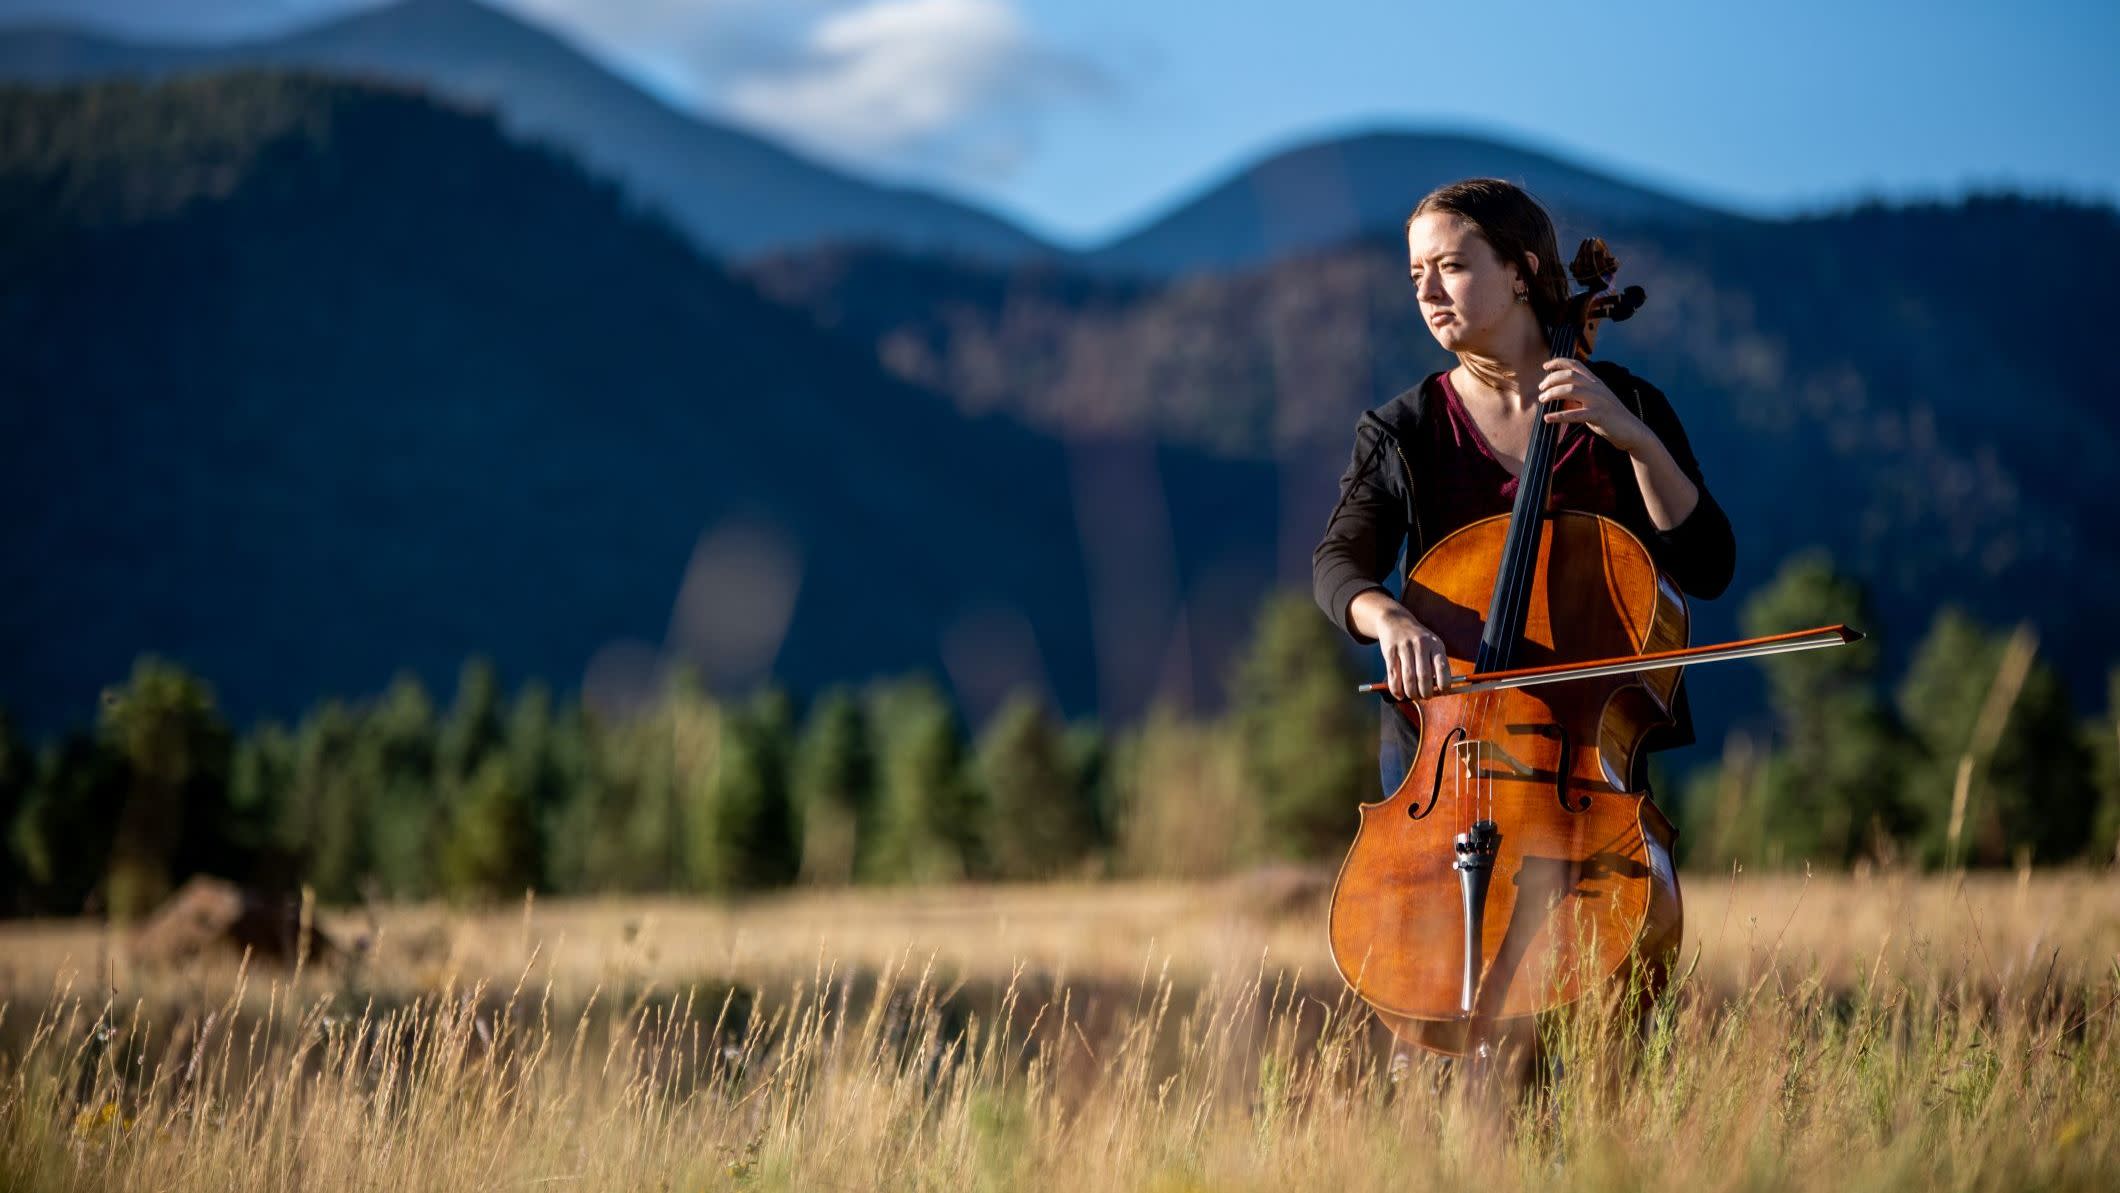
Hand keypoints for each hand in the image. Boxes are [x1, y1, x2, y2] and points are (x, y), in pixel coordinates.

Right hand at [1352, 591, 1452, 699]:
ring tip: (1414, 696)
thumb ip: (1436, 664)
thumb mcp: (1432, 645)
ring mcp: (1404, 648)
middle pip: (1424, 676)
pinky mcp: (1390, 652)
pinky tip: (1400, 695)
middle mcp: (1420, 644)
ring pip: (1408, 678)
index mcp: (1435, 644)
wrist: (1395, 621)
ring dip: (1412, 693)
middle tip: (1425, 697)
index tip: (1443, 692)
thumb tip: (1439, 690)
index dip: (1444, 684)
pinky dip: (1396, 690)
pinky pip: (1394, 676)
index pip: (1442, 668)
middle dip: (1426, 692)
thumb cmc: (1418, 639)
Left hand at [1538, 359, 1653, 456]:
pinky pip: (1575, 414)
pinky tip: (1547, 418)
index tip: (1545, 366)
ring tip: (1541, 400)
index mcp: (1596, 382)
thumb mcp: (1592, 403)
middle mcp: (1597, 388)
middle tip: (1540, 389)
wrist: (1632, 431)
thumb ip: (1577, 398)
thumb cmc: (1609, 418)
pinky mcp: (1599, 415)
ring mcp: (1599, 400)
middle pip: (1570, 375)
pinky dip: (1559, 415)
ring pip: (1571, 390)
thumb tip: (1556, 397)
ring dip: (1552, 393)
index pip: (1576, 365)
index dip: (1559, 362)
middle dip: (1551, 379)